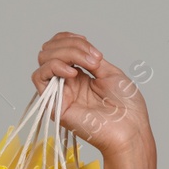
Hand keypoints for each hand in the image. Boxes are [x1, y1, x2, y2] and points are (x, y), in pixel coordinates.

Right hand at [31, 31, 152, 158]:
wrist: (130, 129)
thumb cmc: (127, 107)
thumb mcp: (111, 73)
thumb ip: (90, 59)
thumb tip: (78, 49)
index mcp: (81, 75)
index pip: (60, 47)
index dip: (70, 39)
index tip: (91, 47)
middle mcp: (67, 82)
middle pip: (50, 50)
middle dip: (71, 45)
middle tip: (94, 59)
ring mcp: (60, 92)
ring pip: (44, 59)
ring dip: (66, 53)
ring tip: (89, 65)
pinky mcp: (54, 104)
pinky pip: (39, 77)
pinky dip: (53, 67)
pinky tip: (72, 73)